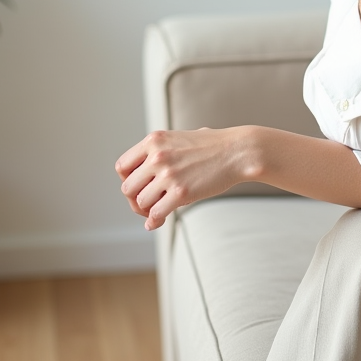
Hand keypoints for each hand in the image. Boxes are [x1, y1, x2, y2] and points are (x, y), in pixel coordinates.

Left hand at [115, 127, 256, 230]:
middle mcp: (157, 156)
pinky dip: (155, 220)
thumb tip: (149, 183)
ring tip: (159, 210)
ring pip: (140, 202)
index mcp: (154, 141)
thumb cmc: (214, 146)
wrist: (239, 151)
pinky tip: (160, 221)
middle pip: (128, 187)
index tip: (139, 188)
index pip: (122, 166)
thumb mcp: (181, 139)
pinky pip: (156, 213)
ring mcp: (169, 174)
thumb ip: (161, 154)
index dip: (127, 181)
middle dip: (135, 200)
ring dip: (148, 210)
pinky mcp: (182, 192)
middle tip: (148, 204)